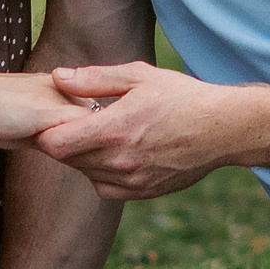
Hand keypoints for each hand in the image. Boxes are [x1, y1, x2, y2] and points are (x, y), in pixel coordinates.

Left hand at [34, 61, 249, 199]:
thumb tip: (58, 77)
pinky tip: (116, 153)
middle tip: (79, 122)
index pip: (54, 144)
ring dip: (84, 157)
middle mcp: (118, 160)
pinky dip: (102, 173)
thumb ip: (94, 79)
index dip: (47, 132)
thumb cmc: (181, 96)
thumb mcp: (138, 76)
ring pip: (85, 173)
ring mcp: (131, 180)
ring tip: (102, 135)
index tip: (57, 118)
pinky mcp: (143, 192)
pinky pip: (105, 188)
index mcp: (113, 129)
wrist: (222, 129)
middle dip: (65, 141)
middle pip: (66, 159)